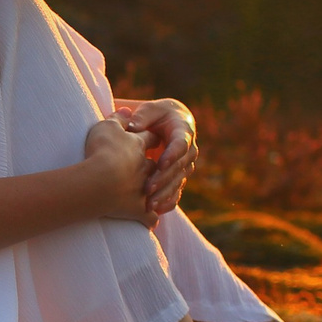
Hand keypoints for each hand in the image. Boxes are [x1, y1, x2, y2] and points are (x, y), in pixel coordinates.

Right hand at [83, 117, 158, 225]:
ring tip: (156, 198)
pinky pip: (150, 216)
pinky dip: (152, 219)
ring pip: (158, 192)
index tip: (150, 138)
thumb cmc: (102, 151)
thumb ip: (119, 118)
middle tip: (155, 169)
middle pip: (157, 167)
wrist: (100, 180)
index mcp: (139, 146)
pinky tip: (153, 221)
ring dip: (159, 195)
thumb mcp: (106, 127)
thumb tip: (128, 109)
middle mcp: (147, 168)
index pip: (151, 138)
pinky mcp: (140, 210)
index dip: (150, 137)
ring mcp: (145, 190)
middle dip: (159, 168)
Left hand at [113, 97, 197, 216]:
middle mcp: (189, 151)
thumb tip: (132, 126)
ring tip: (149, 205)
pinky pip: (176, 192)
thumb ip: (142, 116)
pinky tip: (155, 211)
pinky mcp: (179, 177)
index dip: (172, 155)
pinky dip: (167, 202)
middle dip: (164, 179)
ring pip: (177, 182)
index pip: (180, 145)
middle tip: (148, 189)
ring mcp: (185, 166)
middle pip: (179, 168)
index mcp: (184, 132)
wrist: (167, 123)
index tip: (160, 164)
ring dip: (164, 194)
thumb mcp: (150, 110)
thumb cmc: (156, 115)